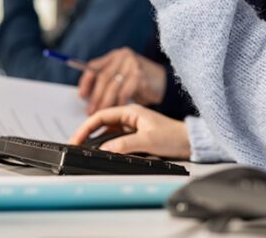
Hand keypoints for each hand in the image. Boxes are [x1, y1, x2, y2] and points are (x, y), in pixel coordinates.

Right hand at [68, 104, 190, 158]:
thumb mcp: (148, 140)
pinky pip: (116, 141)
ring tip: (85, 150)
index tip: (76, 139)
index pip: (101, 116)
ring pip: (108, 133)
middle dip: (87, 134)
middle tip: (75, 146)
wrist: (189, 143)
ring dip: (97, 141)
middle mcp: (130, 118)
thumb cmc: (174, 137)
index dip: (86, 127)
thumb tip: (105, 150)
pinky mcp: (135, 137)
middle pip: (102, 124)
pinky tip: (103, 154)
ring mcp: (132, 128)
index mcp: (131, 112)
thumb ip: (125, 145)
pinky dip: (107, 147)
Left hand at [78, 47, 167, 113]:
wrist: (166, 82)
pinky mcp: (140, 75)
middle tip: (90, 111)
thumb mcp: (123, 77)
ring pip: (113, 86)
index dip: (86, 81)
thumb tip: (88, 98)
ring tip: (100, 113)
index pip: (94, 66)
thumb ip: (108, 82)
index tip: (81, 95)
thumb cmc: (141, 82)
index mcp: (115, 56)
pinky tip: (116, 111)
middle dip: (95, 96)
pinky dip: (119, 103)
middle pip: (103, 77)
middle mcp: (123, 57)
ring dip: (105, 102)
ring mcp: (132, 65)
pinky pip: (125, 92)